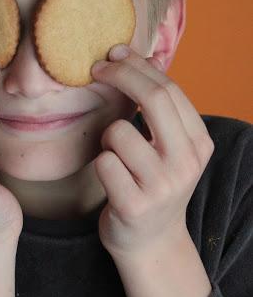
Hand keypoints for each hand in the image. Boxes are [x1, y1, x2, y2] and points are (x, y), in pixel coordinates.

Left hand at [90, 45, 214, 259]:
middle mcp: (186, 163)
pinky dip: (100, 164)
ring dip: (106, 137)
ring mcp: (162, 186)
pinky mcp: (134, 206)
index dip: (137, 66)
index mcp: (199, 144)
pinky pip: (103, 162)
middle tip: (96, 69)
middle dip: (120, 76)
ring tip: (115, 156)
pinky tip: (111, 179)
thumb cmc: (153, 184)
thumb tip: (145, 58)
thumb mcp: (170, 148)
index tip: (114, 54)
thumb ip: (162, 110)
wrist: (150, 242)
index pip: (169, 90)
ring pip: (118, 132)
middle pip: (152, 100)